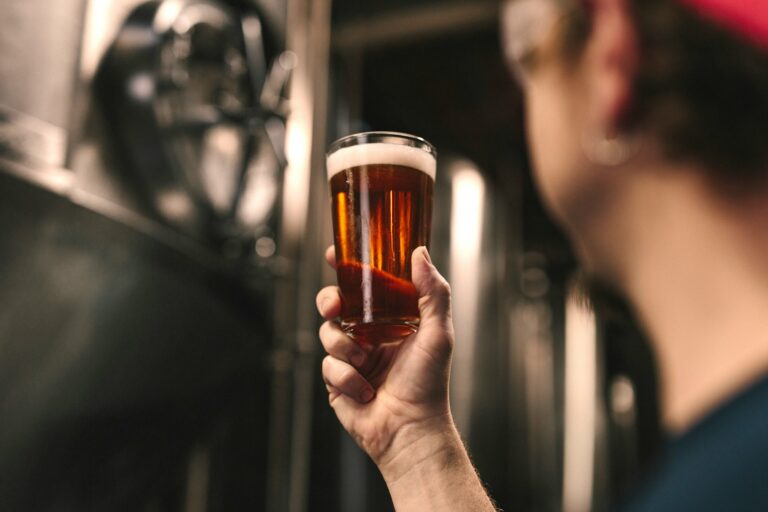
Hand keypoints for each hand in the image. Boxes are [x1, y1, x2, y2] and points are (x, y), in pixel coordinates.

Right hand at [316, 245, 455, 475]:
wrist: (410, 429)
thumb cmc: (429, 383)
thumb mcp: (438, 332)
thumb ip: (432, 291)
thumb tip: (419, 253)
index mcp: (392, 318)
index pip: (366, 284)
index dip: (347, 268)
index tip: (335, 255)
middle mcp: (370, 334)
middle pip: (336, 303)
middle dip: (330, 300)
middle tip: (335, 307)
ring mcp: (352, 357)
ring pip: (328, 333)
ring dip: (344, 347)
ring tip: (365, 363)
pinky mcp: (337, 380)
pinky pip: (328, 366)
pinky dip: (346, 377)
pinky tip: (365, 391)